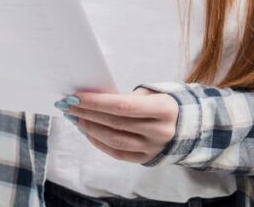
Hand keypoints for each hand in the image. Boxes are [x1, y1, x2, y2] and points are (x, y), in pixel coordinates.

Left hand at [57, 89, 177, 163]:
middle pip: (115, 123)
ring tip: (74, 118)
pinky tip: (87, 132)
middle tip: (66, 105)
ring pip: (114, 140)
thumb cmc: (161, 103)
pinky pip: (118, 153)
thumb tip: (90, 99)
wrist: (187, 126)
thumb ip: (124, 97)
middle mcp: (160, 131)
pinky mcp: (147, 159)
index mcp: (163, 109)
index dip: (95, 102)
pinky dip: (99, 142)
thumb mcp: (150, 93)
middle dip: (86, 113)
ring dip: (89, 128)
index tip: (74, 96)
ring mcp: (154, 148)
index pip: (122, 106)